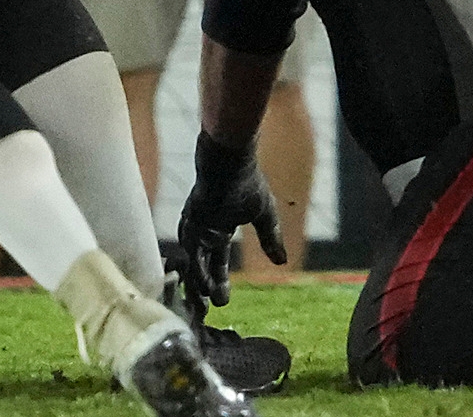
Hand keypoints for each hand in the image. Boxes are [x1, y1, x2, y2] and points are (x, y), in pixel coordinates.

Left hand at [170, 130, 284, 307]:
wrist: (232, 160)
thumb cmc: (248, 182)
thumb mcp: (264, 215)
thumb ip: (270, 238)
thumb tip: (282, 262)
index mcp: (218, 229)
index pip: (216, 262)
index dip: (219, 281)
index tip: (223, 301)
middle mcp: (202, 232)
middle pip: (199, 267)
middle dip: (202, 290)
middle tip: (205, 313)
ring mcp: (194, 228)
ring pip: (192, 263)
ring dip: (196, 285)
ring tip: (203, 307)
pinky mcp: (190, 223)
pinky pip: (191, 252)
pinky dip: (196, 270)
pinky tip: (203, 287)